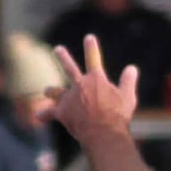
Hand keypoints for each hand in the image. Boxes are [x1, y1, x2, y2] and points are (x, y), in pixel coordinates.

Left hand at [46, 33, 137, 147]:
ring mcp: (69, 98)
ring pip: (56, 91)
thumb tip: (132, 68)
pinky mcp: (61, 112)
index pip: (93, 58)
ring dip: (51, 90)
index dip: (91, 47)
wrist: (102, 132)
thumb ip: (128, 81)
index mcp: (96, 79)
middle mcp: (80, 84)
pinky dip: (44, 114)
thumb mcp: (128, 97)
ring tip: (47, 90)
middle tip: (58, 49)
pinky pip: (50, 112)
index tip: (88, 37)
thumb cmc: (117, 116)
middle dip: (63, 57)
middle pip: (69, 67)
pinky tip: (38, 116)